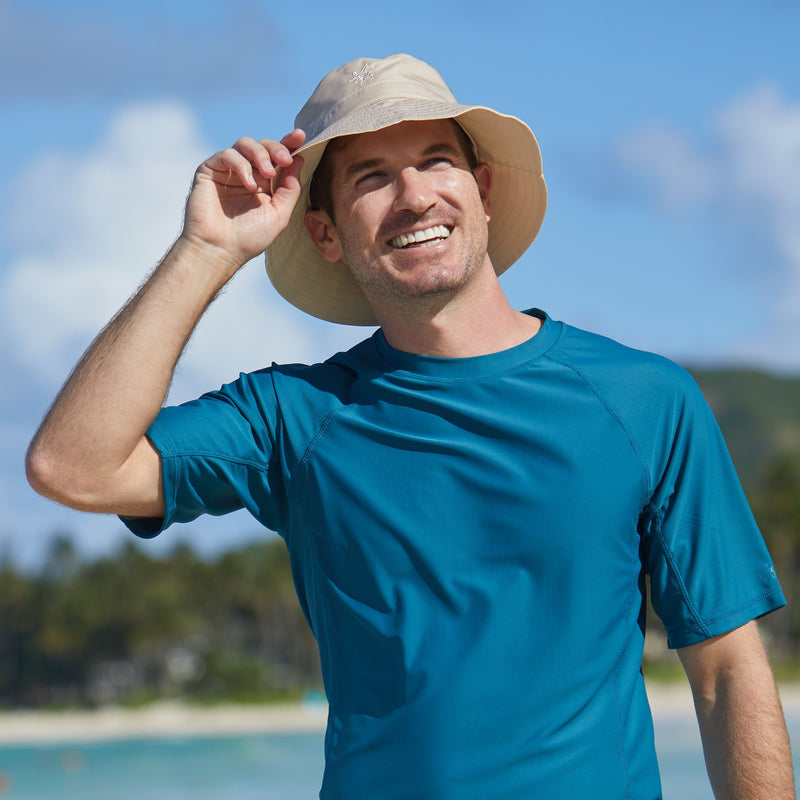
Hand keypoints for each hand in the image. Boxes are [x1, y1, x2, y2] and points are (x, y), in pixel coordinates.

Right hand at [181, 129, 305, 275]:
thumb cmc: (249, 238)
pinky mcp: (210, 170)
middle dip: (276, 148)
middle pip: (263, 145)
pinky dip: (241, 165)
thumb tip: (299, 159)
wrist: (219, 250)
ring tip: (268, 174)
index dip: (288, 144)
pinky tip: (249, 184)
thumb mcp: (279, 214)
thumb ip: (290, 188)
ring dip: (260, 154)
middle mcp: (247, 174)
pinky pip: (227, 155)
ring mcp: (228, 171)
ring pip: (245, 144)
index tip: (300, 136)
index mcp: (264, 184)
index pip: (277, 158)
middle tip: (284, 160)